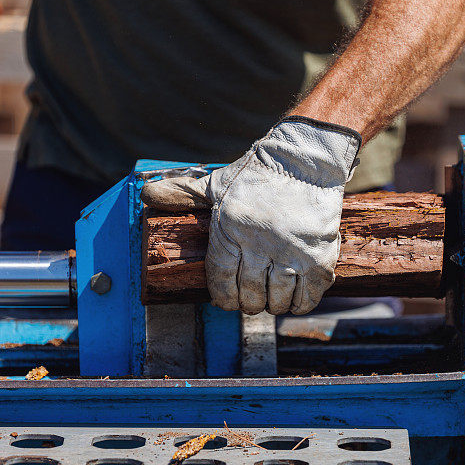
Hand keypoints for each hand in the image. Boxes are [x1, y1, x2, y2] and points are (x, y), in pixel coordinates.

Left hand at [141, 116, 360, 314]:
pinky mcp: (319, 257)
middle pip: (250, 295)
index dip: (224, 297)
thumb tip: (146, 195)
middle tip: (253, 299)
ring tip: (274, 298)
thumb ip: (183, 194)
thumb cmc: (257, 174)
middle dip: (249, 303)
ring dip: (274, 305)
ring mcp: (291, 252)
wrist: (306, 159)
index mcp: (230, 228)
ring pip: (277, 300)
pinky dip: (300, 303)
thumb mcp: (217, 183)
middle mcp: (260, 244)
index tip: (227, 301)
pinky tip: (296, 298)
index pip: (222, 280)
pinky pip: (307, 296)